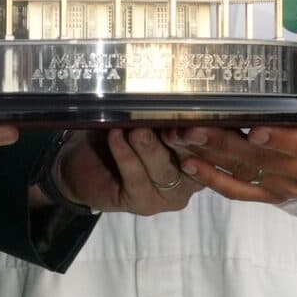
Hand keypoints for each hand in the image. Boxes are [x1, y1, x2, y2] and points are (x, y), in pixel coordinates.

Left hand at [46, 128, 205, 215]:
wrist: (83, 163)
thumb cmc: (123, 132)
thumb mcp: (147, 116)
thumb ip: (164, 112)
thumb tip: (171, 94)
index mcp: (204, 154)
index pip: (213, 143)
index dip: (208, 130)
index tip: (201, 113)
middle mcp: (193, 177)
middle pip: (193, 157)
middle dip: (182, 138)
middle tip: (172, 123)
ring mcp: (169, 194)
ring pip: (164, 169)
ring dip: (150, 147)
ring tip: (138, 130)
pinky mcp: (144, 203)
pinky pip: (136, 177)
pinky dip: (125, 154)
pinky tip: (115, 135)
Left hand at [166, 26, 296, 204]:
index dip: (279, 139)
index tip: (254, 130)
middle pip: (262, 160)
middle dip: (224, 143)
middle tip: (192, 127)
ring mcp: (287, 185)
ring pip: (246, 174)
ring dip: (210, 158)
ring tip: (181, 138)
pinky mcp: (270, 193)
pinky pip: (239, 191)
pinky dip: (213, 180)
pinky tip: (189, 163)